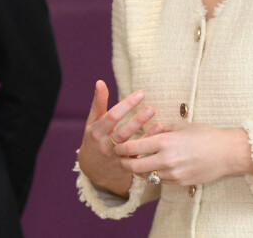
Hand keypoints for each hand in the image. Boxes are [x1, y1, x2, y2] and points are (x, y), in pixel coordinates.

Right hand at [77, 80, 163, 196]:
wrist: (92, 169)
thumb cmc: (94, 138)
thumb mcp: (93, 121)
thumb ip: (98, 102)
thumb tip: (100, 82)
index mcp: (97, 131)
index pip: (112, 116)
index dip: (126, 105)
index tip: (140, 93)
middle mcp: (105, 145)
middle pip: (122, 132)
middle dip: (137, 121)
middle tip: (151, 108)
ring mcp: (116, 157)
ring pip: (132, 147)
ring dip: (146, 135)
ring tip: (160, 123)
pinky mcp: (125, 167)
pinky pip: (139, 157)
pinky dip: (149, 147)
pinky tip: (159, 137)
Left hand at [113, 122, 252, 185]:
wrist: (227, 152)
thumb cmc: (204, 134)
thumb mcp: (180, 126)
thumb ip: (162, 129)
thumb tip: (149, 129)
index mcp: (164, 141)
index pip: (134, 148)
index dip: (122, 148)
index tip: (117, 146)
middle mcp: (166, 159)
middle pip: (135, 167)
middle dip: (124, 163)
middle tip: (121, 159)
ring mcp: (174, 174)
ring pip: (147, 176)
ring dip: (139, 171)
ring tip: (137, 162)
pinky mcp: (180, 183)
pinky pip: (160, 181)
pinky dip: (154, 175)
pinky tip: (155, 167)